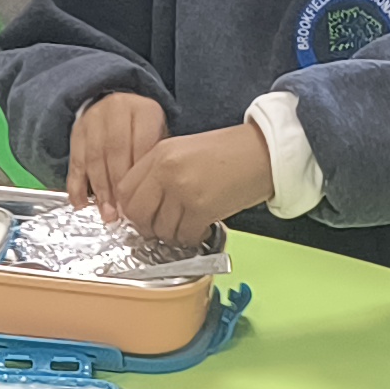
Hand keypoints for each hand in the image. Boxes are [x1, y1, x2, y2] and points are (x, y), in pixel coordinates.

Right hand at [63, 92, 168, 212]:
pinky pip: (75, 162)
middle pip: (114, 151)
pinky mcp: (76, 133)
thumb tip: (149, 196)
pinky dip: (76, 185)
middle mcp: (116, 110)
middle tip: (122, 211)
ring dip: (99, 189)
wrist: (120, 108)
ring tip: (106, 212)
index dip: (138, 174)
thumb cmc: (145, 131)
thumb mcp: (160, 137)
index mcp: (143, 110)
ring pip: (93, 158)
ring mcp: (93, 120)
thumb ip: (155, 159)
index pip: (141, 143)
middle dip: (117, 185)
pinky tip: (80, 203)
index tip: (139, 199)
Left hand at [107, 126, 274, 248]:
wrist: (264, 151)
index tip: (141, 216)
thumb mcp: (184, 150)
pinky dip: (193, 238)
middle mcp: (166, 170)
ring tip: (189, 224)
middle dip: (147, 228)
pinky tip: (203, 226)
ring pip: (162, 230)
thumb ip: (158, 172)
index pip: (125, 190)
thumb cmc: (228, 152)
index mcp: (159, 153)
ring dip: (174, 234)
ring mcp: (183, 190)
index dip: (130, 210)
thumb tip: (142, 204)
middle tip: (162, 228)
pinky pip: (185, 236)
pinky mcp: (202, 208)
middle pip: (137, 214)